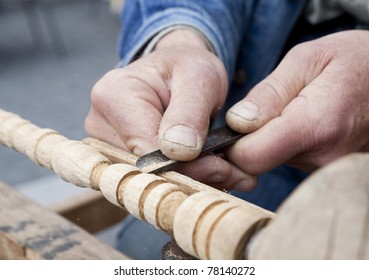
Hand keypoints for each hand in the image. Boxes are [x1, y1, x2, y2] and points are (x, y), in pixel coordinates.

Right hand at [85, 29, 256, 189]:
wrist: (176, 72)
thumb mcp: (199, 77)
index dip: (185, 165)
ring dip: (187, 181)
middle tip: (228, 170)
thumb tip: (178, 153)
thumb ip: (190, 112)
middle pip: (144, 170)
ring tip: (218, 167)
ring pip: (148, 181)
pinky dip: (179, 181)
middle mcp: (100, 124)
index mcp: (113, 96)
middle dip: (189, 176)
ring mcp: (105, 144)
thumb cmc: (187, 69)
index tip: (221, 165)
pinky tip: (203, 171)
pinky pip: (149, 182)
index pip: (146, 149)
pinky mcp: (117, 159)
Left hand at [226, 30, 368, 174]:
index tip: (233, 124)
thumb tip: (236, 123)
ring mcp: (324, 168)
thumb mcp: (306, 60)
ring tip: (289, 111)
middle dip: (247, 139)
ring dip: (266, 138)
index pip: (250, 157)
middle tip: (264, 110)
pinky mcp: (323, 170)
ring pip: (270, 161)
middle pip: (257, 163)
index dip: (231, 143)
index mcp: (315, 125)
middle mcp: (321, 156)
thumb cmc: (351, 62)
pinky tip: (298, 124)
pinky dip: (281, 143)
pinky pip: (285, 160)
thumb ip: (269, 93)